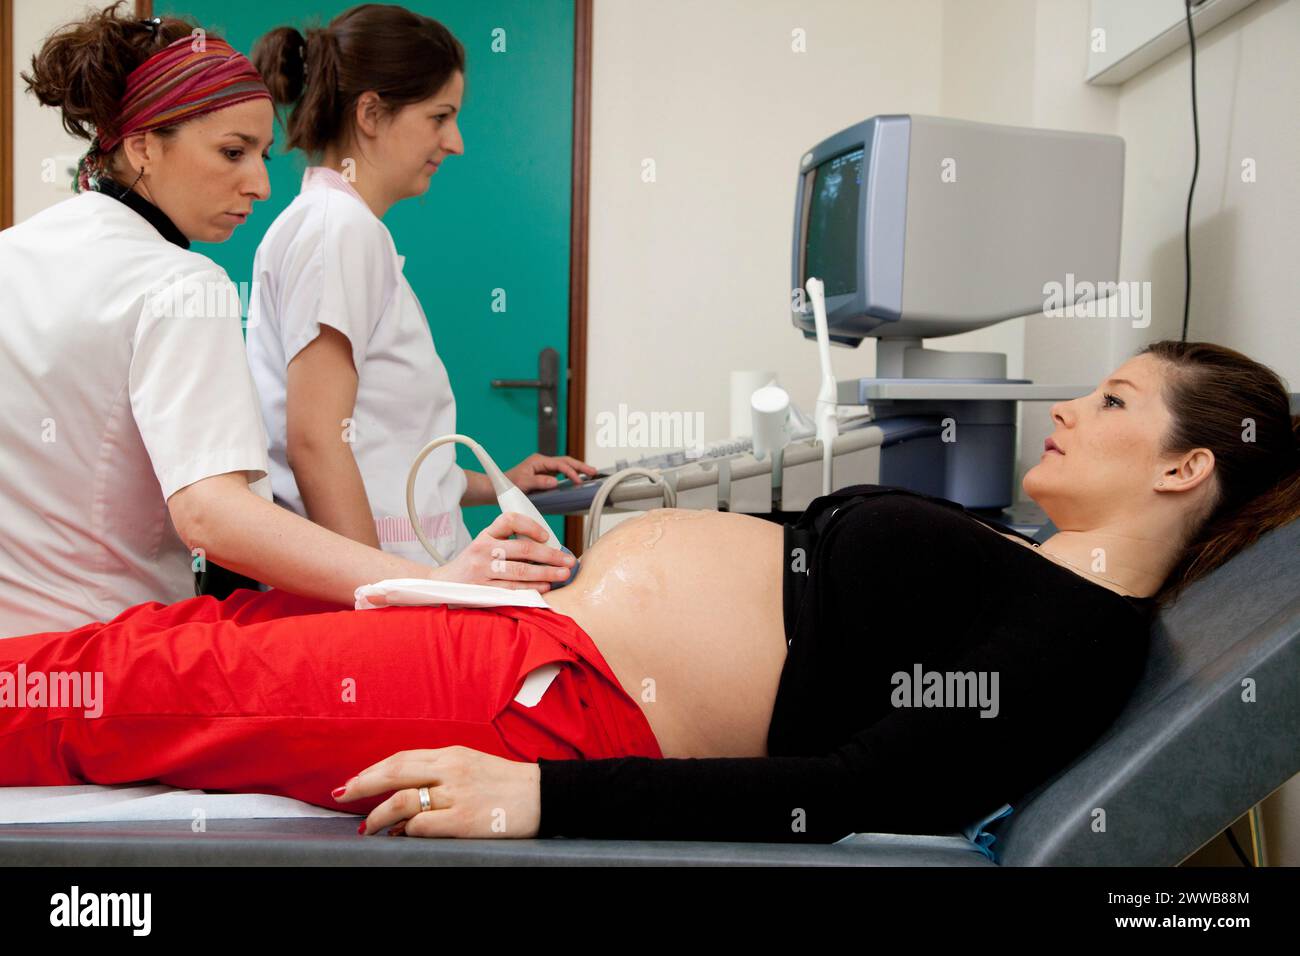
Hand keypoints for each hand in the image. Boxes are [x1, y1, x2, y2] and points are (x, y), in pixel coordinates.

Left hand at [334, 746, 541, 838]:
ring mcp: (456, 795)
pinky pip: (421, 825)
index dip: (374, 769)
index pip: (402, 758)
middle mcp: (450, 770)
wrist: (543, 796)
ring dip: (377, 816)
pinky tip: (397, 836)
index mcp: (452, 754)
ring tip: (366, 826)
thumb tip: (403, 792)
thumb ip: (440, 773)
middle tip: (342, 794)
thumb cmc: (507, 784)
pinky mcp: (463, 820)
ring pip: (402, 800)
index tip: (354, 780)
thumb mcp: (472, 765)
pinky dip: (404, 831)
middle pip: (394, 772)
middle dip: (362, 784)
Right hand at [436, 511, 573, 590]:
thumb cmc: (473, 564)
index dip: (531, 525)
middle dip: (551, 555)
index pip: (509, 520)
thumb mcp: (484, 546)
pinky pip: (513, 589)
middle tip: (568, 560)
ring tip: (563, 574)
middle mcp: (483, 550)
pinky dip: (532, 588)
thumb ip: (509, 543)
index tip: (546, 535)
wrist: (443, 584)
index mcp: (485, 535)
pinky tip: (545, 587)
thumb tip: (546, 548)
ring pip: (521, 571)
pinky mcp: (483, 590)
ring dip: (547, 573)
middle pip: (523, 549)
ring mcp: (482, 571)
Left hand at [506, 453, 598, 492]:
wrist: (498, 489)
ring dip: (577, 469)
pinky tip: (577, 479)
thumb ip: (539, 482)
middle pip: (565, 461)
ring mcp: (543, 469)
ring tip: (590, 474)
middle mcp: (542, 463)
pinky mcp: (543, 475)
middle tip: (593, 471)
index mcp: (538, 461)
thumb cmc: (509, 485)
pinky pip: (560, 473)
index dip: (571, 472)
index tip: (578, 481)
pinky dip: (570, 475)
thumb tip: (555, 482)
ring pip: (564, 466)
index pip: (560, 464)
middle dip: (580, 466)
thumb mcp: (524, 483)